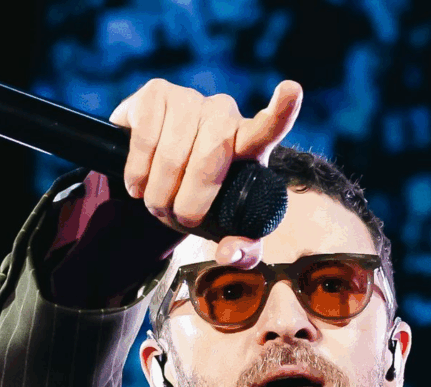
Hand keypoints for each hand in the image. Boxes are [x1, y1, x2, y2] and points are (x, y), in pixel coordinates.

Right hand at [109, 79, 302, 267]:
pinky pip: (145, 137)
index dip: (280, 110)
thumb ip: (241, 249)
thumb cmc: (203, 201)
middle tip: (179, 218)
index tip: (291, 90)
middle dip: (190, 200)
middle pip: (210, 157)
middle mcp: (223, 114)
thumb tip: (228, 253)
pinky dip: (139, 170)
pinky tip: (139, 182)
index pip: (269, 126)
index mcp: (249, 143)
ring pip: (174, 152)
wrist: (158, 177)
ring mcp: (189, 100)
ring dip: (160, 190)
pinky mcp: (156, 93)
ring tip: (157, 202)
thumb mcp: (226, 229)